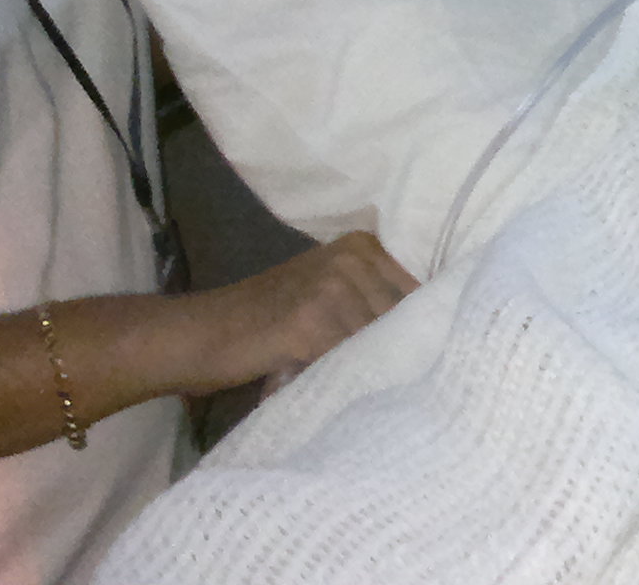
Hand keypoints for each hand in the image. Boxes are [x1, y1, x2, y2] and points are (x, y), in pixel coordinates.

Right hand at [172, 230, 417, 394]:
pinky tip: (345, 392)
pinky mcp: (312, 323)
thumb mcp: (328, 290)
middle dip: (405, 350)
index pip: (420, 291)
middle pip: (405, 318)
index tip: (434, 355)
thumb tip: (435, 331)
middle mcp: (353, 258)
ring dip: (379, 369)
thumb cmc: (269, 317)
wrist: (204, 333)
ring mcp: (333, 287)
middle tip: (405, 383)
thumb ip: (372, 301)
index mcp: (363, 245)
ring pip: (381, 341)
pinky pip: (350, 359)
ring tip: (369, 390)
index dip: (427, 326)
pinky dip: (351, 380)